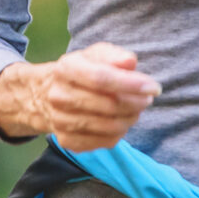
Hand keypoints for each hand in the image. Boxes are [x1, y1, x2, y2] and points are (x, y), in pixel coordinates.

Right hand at [0, 44, 160, 152]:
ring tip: (135, 109)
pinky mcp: (67, 141)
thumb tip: (130, 62)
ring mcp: (61, 121)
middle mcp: (58, 96)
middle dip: (136, 103)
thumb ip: (113, 55)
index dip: (131, 84)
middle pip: (109, 105)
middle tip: (146, 98)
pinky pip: (105, 142)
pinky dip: (120, 133)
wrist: (44, 95)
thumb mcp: (93, 55)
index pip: (101, 78)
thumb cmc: (79, 71)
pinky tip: (120, 121)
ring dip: (131, 118)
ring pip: (110, 126)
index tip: (154, 87)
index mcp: (65, 69)